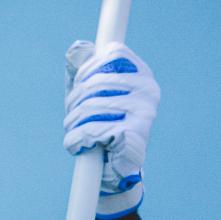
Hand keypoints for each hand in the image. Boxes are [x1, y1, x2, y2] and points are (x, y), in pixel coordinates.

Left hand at [63, 41, 158, 217]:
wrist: (116, 172)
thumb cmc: (101, 126)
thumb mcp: (88, 94)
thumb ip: (81, 69)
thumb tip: (78, 47)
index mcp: (141, 76)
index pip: (112, 53)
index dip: (87, 70)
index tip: (80, 86)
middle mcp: (148, 91)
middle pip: (93, 82)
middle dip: (74, 102)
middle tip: (74, 117)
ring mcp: (143, 113)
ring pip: (88, 108)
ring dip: (73, 123)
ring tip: (77, 132)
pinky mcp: (132, 136)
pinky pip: (90, 131)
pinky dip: (76, 140)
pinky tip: (78, 146)